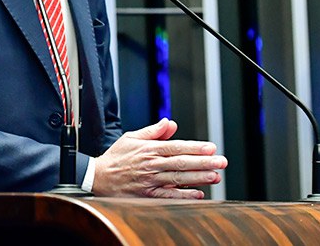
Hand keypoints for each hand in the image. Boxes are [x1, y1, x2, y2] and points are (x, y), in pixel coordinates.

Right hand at [91, 118, 226, 198]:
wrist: (98, 177)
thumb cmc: (116, 157)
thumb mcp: (132, 138)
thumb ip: (152, 131)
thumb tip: (170, 123)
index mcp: (149, 149)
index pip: (176, 147)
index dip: (195, 148)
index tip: (211, 148)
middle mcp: (151, 164)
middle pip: (181, 163)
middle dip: (203, 162)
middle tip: (221, 162)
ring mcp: (150, 181)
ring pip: (178, 179)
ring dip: (198, 178)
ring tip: (215, 176)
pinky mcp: (147, 195)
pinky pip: (168, 196)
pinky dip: (183, 195)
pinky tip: (198, 194)